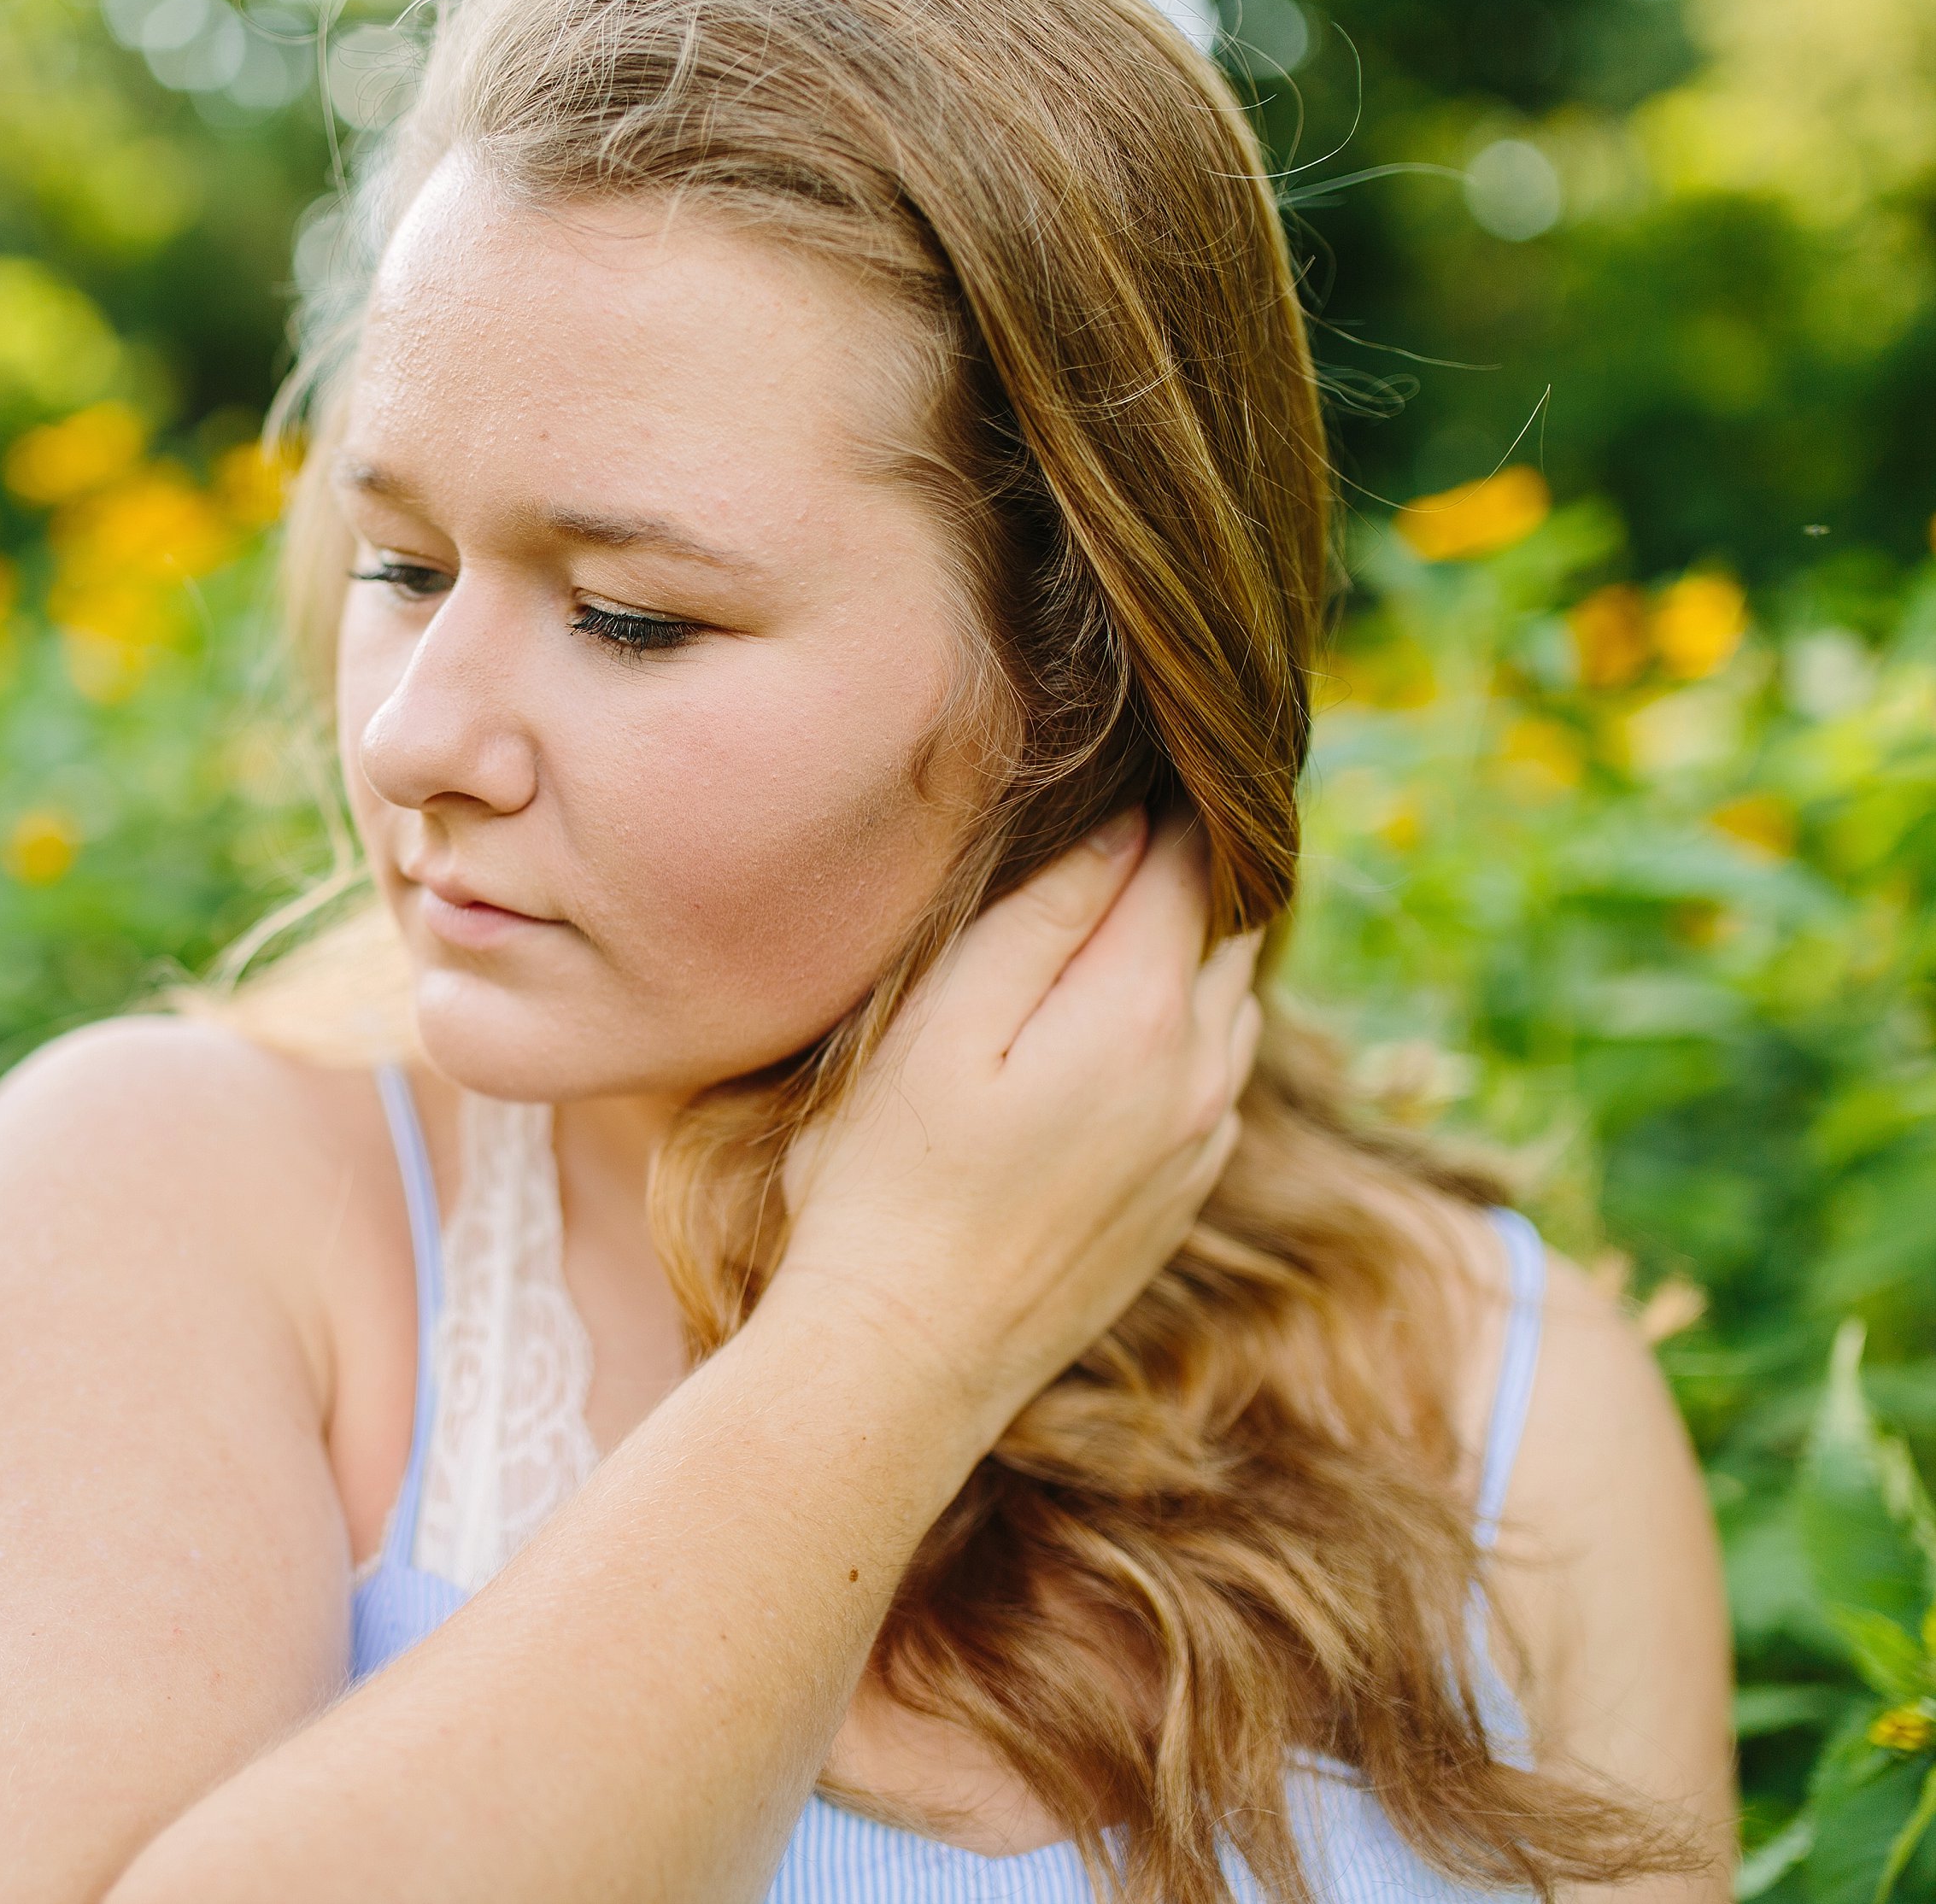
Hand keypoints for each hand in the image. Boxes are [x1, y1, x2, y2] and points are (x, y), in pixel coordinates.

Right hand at [772, 807, 1263, 1429]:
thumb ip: (1042, 918)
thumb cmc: (889, 1181)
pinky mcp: (1178, 1200)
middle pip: (1227, 929)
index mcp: (1144, 1012)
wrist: (905, 1359)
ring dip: (1187, 953)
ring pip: (1228, 1006)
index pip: (1194, 862)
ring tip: (1122, 911)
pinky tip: (1112, 1032)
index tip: (1139, 758)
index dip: (1171, 801)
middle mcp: (1202, 1075)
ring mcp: (1200, 1146)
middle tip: (1132, 819)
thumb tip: (1128, 823)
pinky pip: (1212, 1081)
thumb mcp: (943, 1024)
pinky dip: (1179, 1032)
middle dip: (1188, 870)